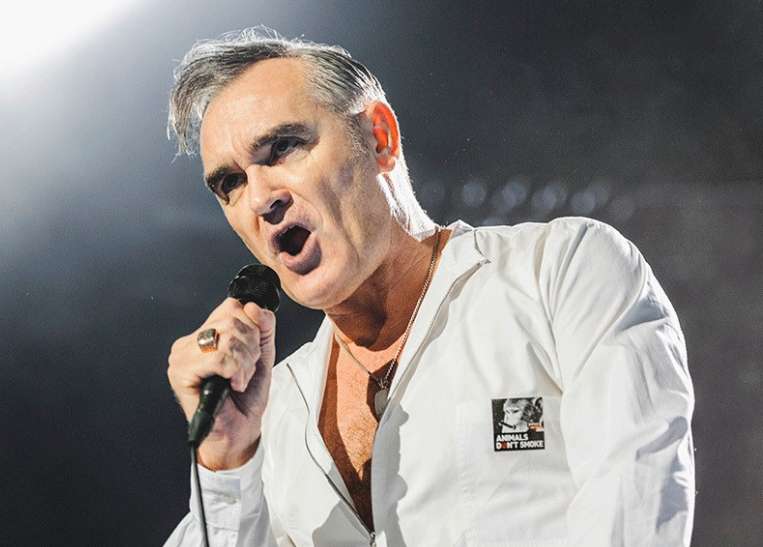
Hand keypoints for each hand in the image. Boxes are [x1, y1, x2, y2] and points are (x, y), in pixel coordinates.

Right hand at [167, 298, 275, 469]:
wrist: (239, 431)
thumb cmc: (245, 397)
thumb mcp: (262, 353)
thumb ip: (263, 326)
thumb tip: (254, 306)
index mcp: (205, 334)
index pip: (232, 306)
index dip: (253, 328)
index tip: (252, 353)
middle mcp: (190, 342)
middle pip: (232, 320)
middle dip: (251, 348)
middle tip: (245, 370)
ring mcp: (181, 356)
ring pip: (227, 338)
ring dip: (244, 363)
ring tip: (238, 379)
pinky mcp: (180, 373)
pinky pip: (219, 357)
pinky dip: (235, 372)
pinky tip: (231, 385)